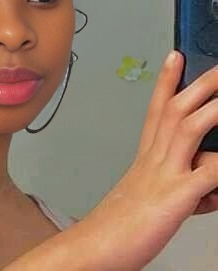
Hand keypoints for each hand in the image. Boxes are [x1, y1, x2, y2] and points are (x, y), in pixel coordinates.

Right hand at [81, 51, 217, 270]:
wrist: (96, 247)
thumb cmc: (121, 226)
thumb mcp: (153, 198)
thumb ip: (185, 185)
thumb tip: (211, 185)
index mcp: (146, 155)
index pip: (157, 107)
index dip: (167, 80)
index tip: (175, 56)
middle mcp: (153, 157)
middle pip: (174, 108)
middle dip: (198, 83)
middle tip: (217, 66)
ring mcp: (163, 174)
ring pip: (187, 128)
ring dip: (211, 106)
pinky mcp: (174, 197)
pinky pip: (207, 175)